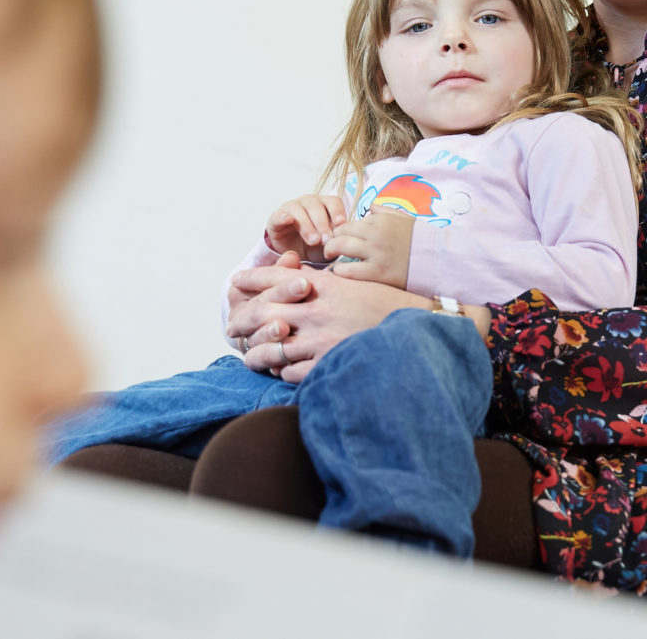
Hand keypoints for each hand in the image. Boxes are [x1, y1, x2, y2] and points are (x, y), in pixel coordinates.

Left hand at [226, 263, 429, 382]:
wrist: (415, 327)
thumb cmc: (384, 305)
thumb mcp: (351, 284)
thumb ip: (321, 282)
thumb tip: (294, 276)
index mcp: (321, 284)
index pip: (275, 277)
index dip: (251, 279)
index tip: (236, 282)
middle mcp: (315, 309)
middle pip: (262, 313)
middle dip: (242, 321)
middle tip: (232, 328)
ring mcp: (320, 338)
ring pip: (271, 348)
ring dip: (256, 353)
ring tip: (249, 357)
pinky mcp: (328, 362)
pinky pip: (291, 371)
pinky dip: (282, 371)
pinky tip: (280, 370)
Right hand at [265, 194, 346, 259]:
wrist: (294, 253)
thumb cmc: (317, 245)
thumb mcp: (331, 243)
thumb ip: (340, 238)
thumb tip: (353, 239)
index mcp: (325, 205)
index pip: (333, 202)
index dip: (337, 212)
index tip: (342, 225)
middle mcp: (308, 202)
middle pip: (316, 205)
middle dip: (323, 223)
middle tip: (327, 239)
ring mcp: (291, 208)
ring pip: (299, 210)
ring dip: (307, 225)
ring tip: (313, 240)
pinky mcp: (276, 218)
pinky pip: (279, 215)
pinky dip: (283, 216)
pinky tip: (288, 220)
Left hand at [324, 208, 413, 288]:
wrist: (437, 260)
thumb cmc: (419, 239)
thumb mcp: (404, 218)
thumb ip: (385, 210)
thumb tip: (370, 206)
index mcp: (380, 221)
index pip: (348, 223)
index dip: (341, 231)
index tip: (339, 238)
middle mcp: (375, 235)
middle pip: (341, 233)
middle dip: (332, 240)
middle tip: (329, 248)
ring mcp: (376, 254)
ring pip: (340, 248)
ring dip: (331, 252)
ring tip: (330, 258)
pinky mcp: (378, 273)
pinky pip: (349, 270)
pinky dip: (340, 271)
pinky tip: (340, 272)